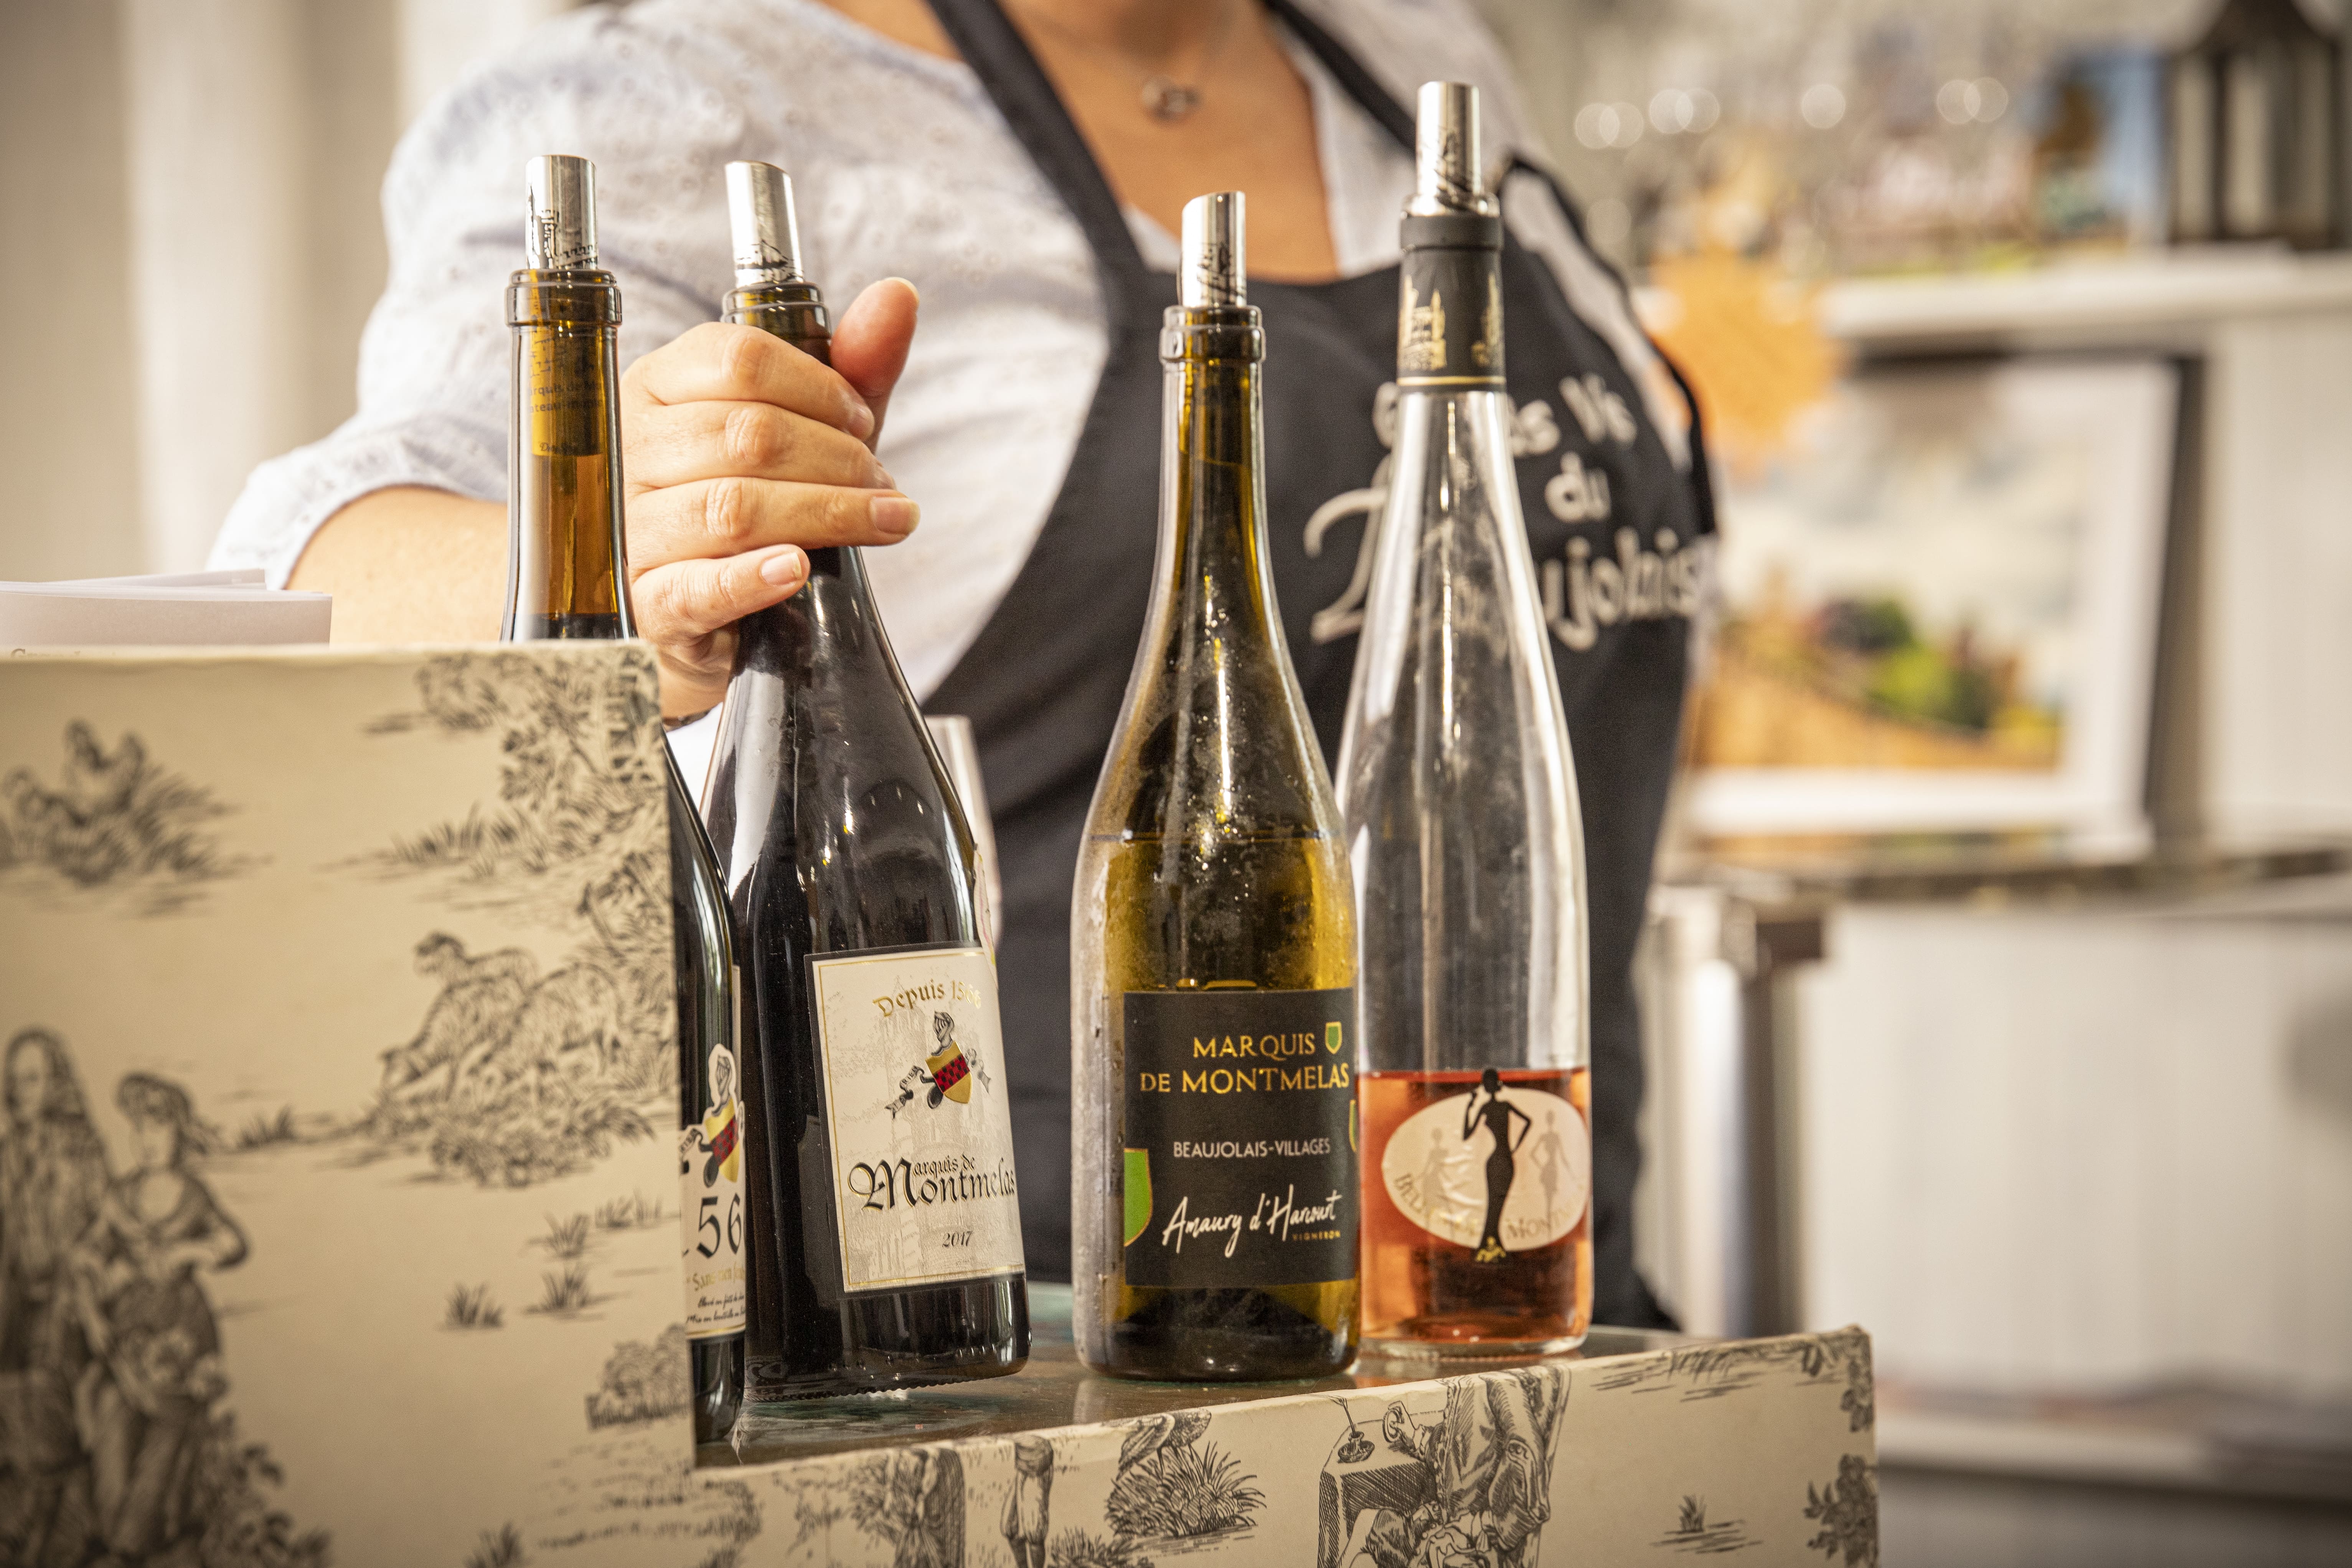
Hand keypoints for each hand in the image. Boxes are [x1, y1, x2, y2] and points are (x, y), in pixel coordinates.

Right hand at [620, 278, 920, 717]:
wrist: (706, 607)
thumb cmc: (760, 500)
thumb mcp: (812, 427)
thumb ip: (852, 367)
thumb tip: (898, 295)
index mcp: (660, 386)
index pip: (739, 359)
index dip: (820, 388)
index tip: (863, 421)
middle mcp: (633, 449)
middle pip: (746, 434)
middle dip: (838, 460)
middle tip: (885, 488)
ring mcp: (631, 527)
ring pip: (731, 506)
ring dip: (825, 514)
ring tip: (880, 523)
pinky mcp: (647, 603)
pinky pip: (695, 585)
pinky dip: (751, 577)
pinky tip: (795, 570)